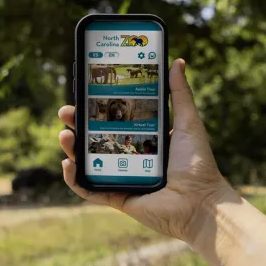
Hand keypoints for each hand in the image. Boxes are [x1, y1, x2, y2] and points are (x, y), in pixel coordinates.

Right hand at [58, 58, 233, 243]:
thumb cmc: (198, 164)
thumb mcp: (188, 123)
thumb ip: (180, 94)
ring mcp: (119, 177)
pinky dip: (74, 179)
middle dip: (76, 124)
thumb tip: (176, 62)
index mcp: (142, 138)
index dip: (93, 108)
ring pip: (86, 161)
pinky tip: (68, 164)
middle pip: (93, 138)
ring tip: (64, 136)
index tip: (82, 94)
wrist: (201, 204)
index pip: (111, 119)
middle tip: (66, 113)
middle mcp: (127, 157)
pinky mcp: (115, 197)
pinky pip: (88, 189)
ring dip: (70, 148)